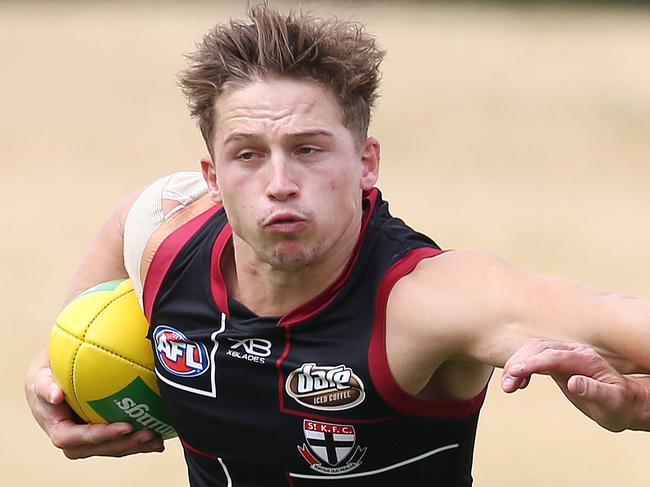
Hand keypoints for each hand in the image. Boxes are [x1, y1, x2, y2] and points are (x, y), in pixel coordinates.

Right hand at [25, 348, 164, 458]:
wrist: (52, 384)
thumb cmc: (47, 379)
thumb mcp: (41, 379)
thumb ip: (46, 387)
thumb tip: (56, 395)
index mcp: (60, 431)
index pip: (78, 439)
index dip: (102, 436)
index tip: (125, 426)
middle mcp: (76, 442)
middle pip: (102, 448)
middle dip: (126, 444)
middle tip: (148, 433)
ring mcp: (91, 442)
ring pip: (115, 449)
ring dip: (137, 446)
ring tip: (158, 439)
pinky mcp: (104, 438)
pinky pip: (123, 442)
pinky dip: (141, 443)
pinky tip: (160, 438)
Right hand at [501, 338, 644, 431]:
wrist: (624, 404)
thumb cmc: (620, 404)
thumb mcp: (612, 401)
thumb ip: (594, 390)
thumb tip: (574, 382)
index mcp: (586, 359)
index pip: (553, 356)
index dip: (532, 363)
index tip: (514, 373)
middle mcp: (573, 353)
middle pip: (538, 349)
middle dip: (519, 364)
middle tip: (507, 386)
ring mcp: (564, 357)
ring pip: (533, 352)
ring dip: (516, 365)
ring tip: (508, 386)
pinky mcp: (558, 364)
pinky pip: (534, 359)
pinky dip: (522, 368)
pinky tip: (518, 383)